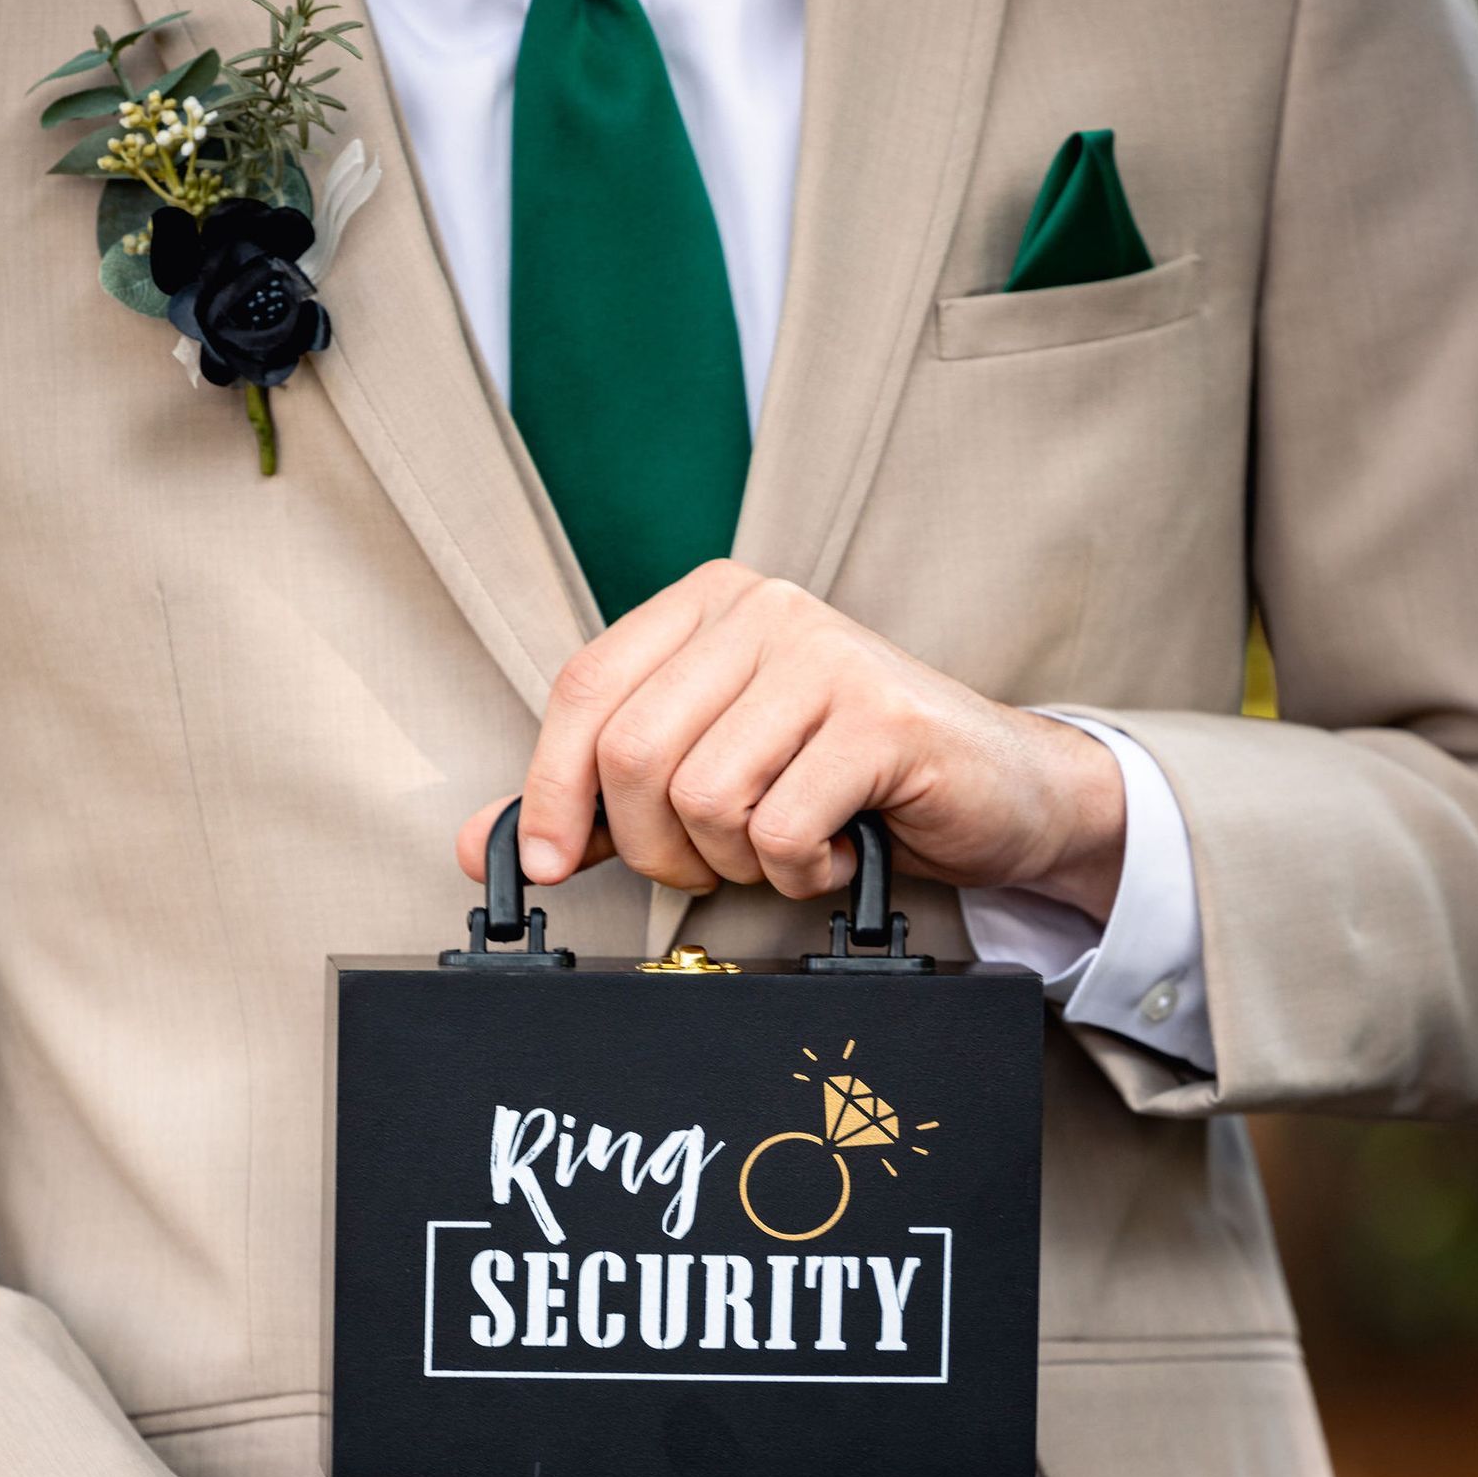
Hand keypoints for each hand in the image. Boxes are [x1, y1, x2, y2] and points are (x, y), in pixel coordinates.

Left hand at [457, 561, 1126, 921]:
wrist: (995, 789)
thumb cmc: (846, 779)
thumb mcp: (712, 776)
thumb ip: (600, 805)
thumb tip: (482, 844)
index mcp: (707, 605)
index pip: (583, 690)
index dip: (551, 791)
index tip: (552, 864)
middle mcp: (763, 609)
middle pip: (632, 752)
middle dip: (656, 845)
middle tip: (709, 863)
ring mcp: (825, 655)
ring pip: (702, 795)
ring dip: (733, 861)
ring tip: (783, 846)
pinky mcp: (882, 718)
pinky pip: (779, 826)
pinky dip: (796, 871)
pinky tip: (834, 852)